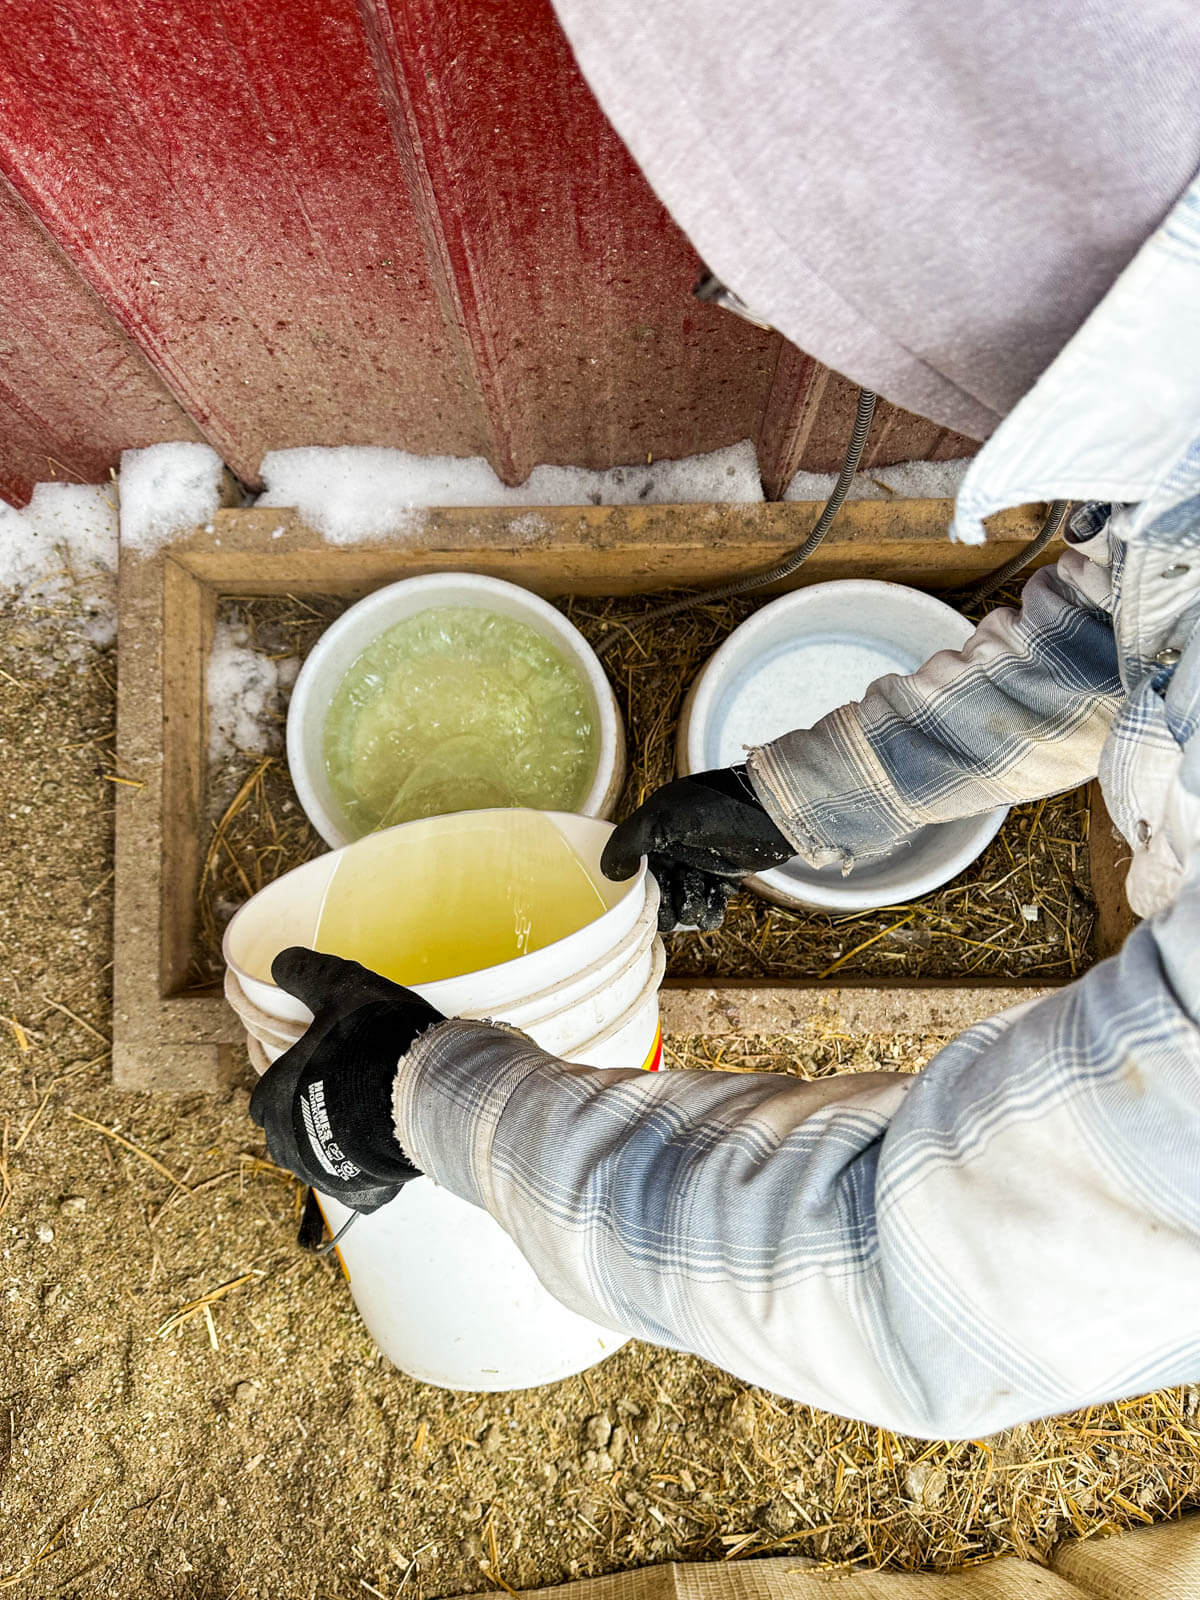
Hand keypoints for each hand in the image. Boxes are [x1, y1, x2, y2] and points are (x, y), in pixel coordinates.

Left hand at [248, 947, 444, 1213]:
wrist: (422, 1093)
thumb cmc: (373, 1038)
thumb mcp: (340, 987)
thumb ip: (307, 973)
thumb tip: (281, 962)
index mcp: (275, 1096)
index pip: (263, 1099)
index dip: (285, 1084)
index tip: (311, 1071)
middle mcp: (289, 1141)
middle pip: (286, 1136)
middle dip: (305, 1120)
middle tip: (340, 1095)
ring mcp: (324, 1172)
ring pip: (319, 1163)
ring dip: (334, 1146)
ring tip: (366, 1123)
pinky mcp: (361, 1191)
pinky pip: (357, 1189)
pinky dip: (367, 1176)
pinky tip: (385, 1155)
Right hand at [600, 765, 793, 930]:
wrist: (774, 814)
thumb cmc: (719, 809)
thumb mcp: (665, 818)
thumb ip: (630, 841)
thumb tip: (609, 872)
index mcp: (655, 829)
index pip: (633, 869)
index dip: (639, 889)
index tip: (648, 900)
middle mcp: (674, 848)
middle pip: (657, 893)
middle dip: (667, 903)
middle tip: (678, 901)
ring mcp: (699, 864)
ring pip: (683, 904)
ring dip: (691, 907)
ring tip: (703, 895)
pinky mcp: (724, 878)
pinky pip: (708, 907)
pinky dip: (711, 911)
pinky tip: (715, 902)